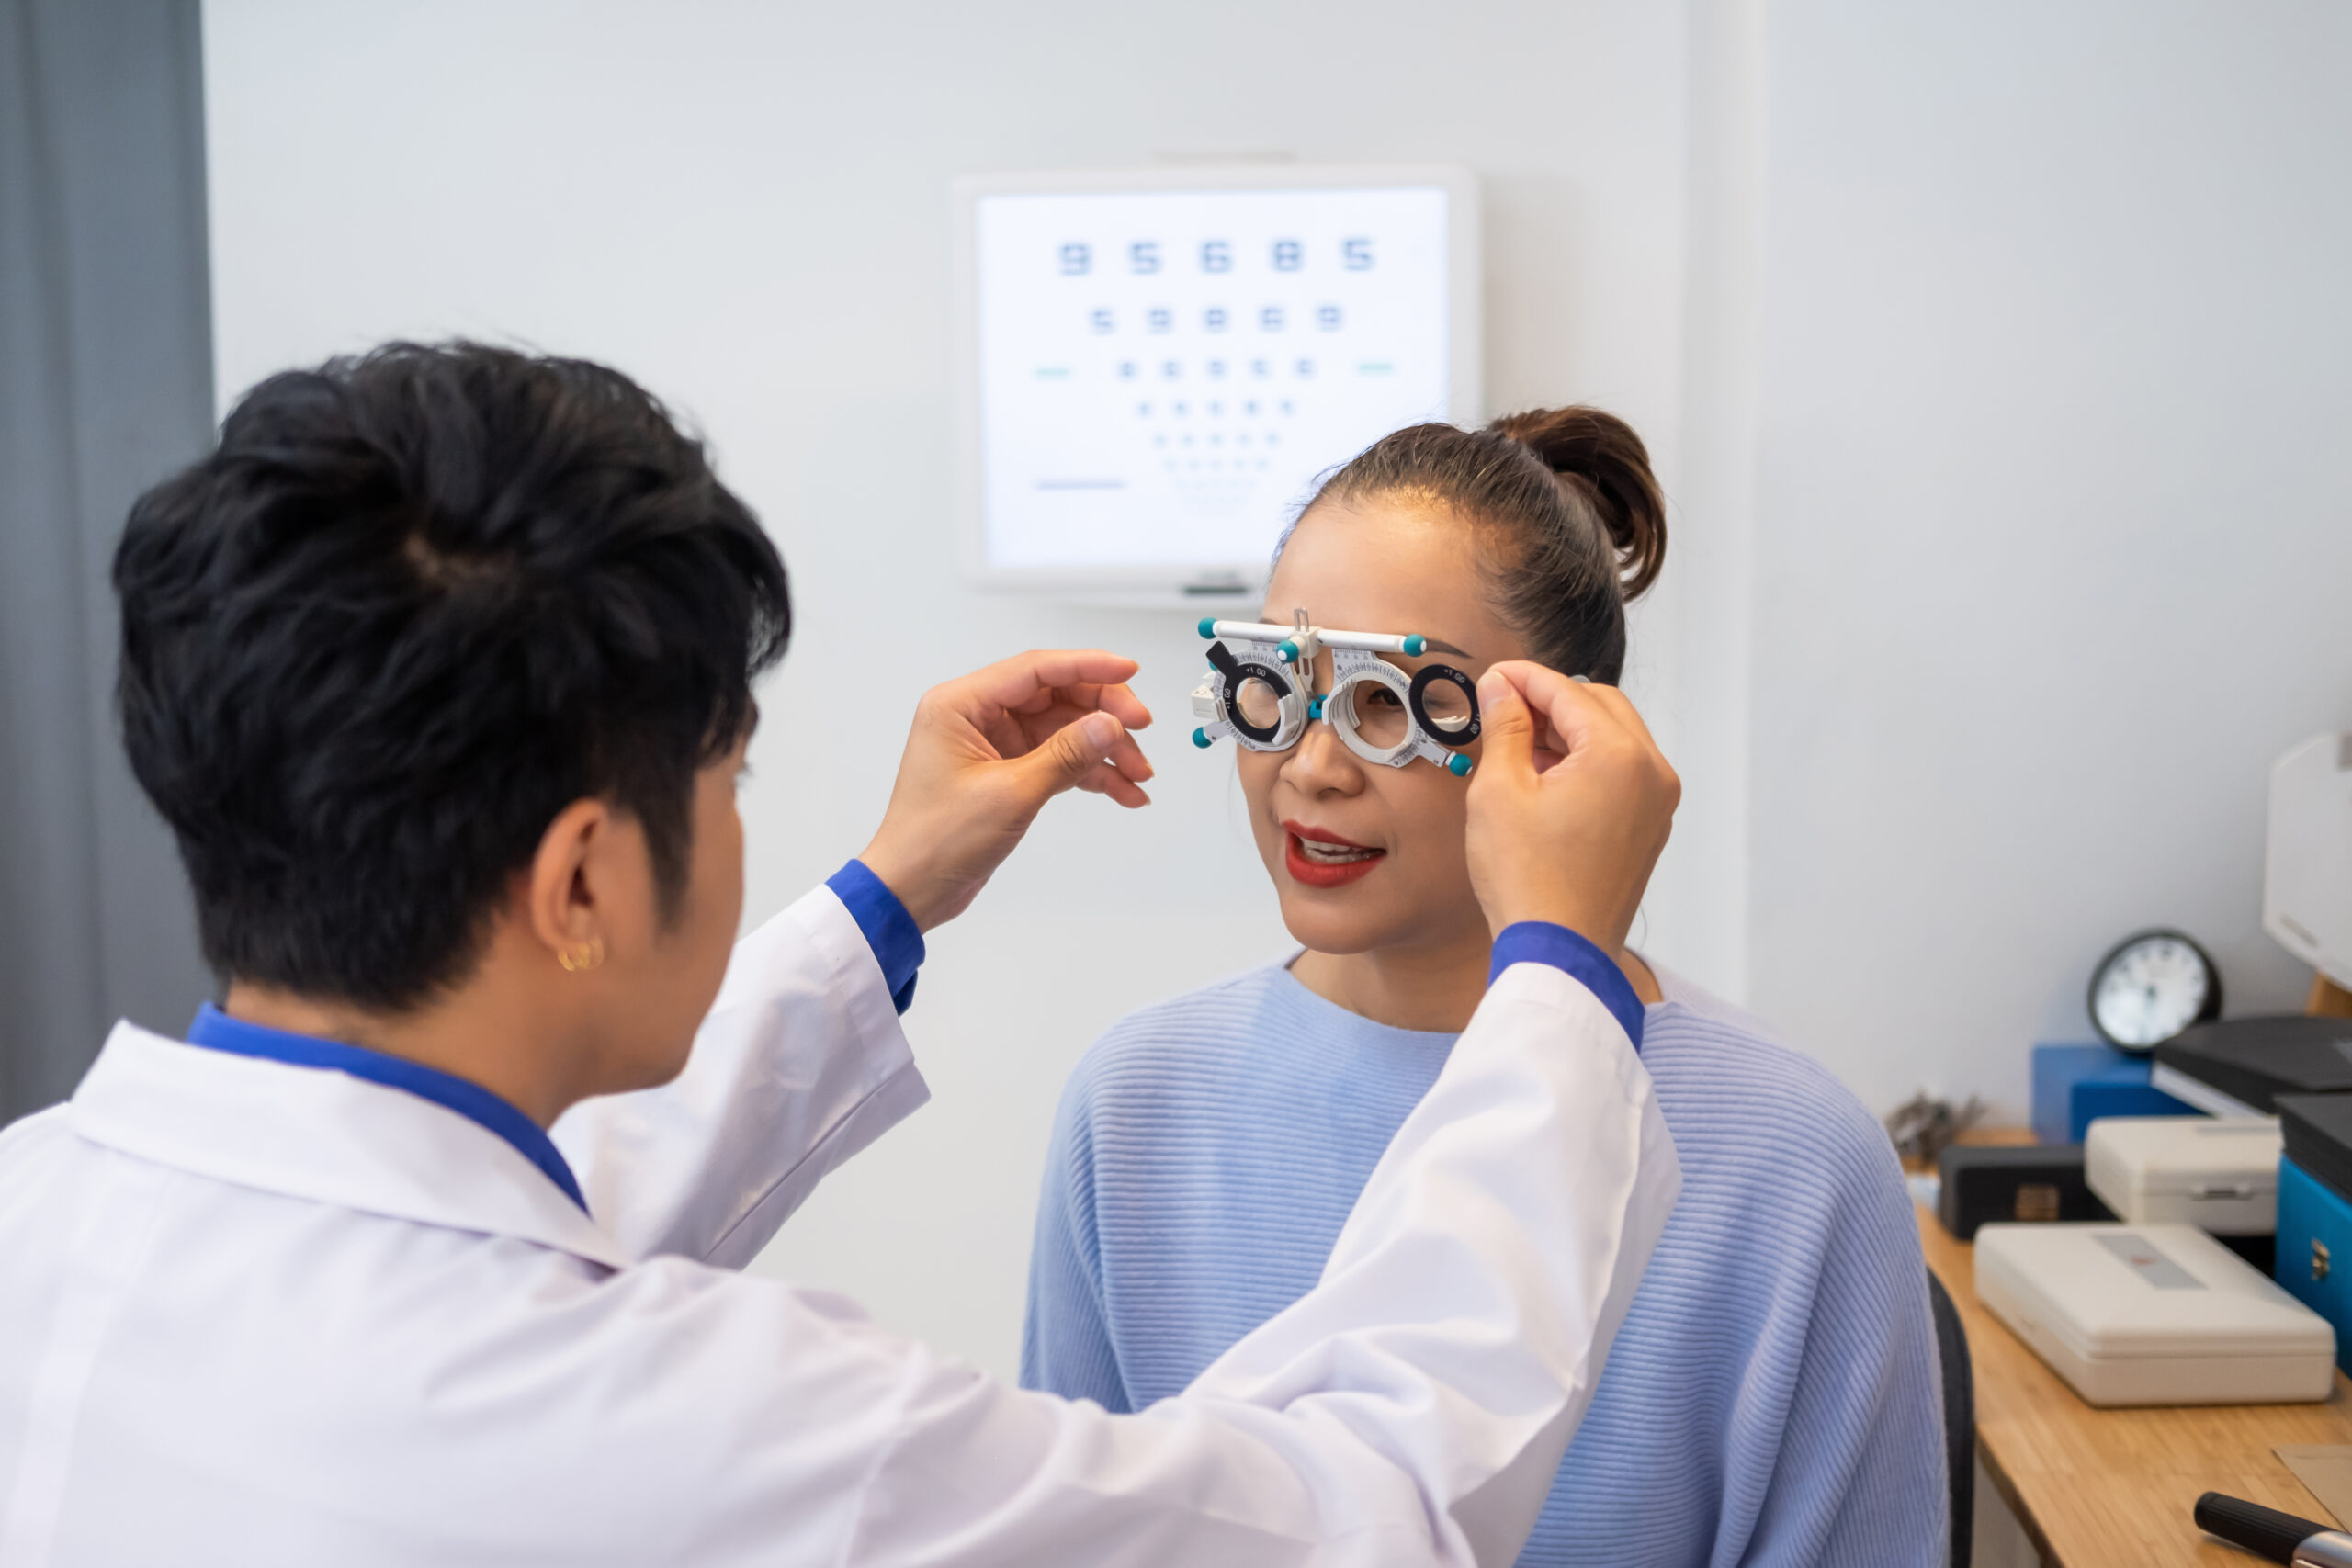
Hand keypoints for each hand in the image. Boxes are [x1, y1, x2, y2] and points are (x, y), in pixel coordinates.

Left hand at [859, 650, 1153, 930]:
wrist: (911, 890)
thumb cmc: (933, 840)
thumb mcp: (1010, 793)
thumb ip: (1065, 755)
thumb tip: (1109, 725)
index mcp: (960, 705)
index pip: (1035, 669)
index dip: (1087, 666)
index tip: (1128, 672)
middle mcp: (976, 717)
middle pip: (1056, 695)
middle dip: (1103, 713)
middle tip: (1140, 730)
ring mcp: (993, 744)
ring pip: (1063, 729)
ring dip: (1103, 750)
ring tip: (1138, 774)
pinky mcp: (1006, 772)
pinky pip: (1058, 760)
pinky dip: (1089, 774)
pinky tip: (1121, 790)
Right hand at [1464, 662, 1679, 956]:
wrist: (1558, 953)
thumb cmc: (1528, 881)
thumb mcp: (1499, 791)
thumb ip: (1504, 726)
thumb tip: (1502, 688)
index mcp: (1619, 756)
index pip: (1568, 691)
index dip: (1524, 678)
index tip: (1493, 676)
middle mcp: (1652, 773)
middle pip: (1600, 706)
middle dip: (1551, 700)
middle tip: (1502, 708)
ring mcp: (1657, 804)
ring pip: (1615, 738)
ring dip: (1570, 731)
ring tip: (1517, 748)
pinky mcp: (1650, 829)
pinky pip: (1622, 774)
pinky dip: (1587, 763)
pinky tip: (1544, 778)